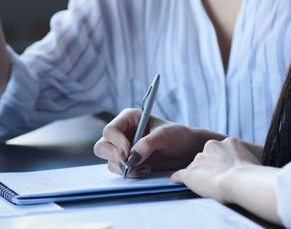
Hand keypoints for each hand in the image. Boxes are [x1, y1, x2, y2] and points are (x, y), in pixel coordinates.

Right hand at [93, 109, 219, 177]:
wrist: (187, 151)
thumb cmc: (178, 136)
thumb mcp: (165, 136)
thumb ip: (147, 144)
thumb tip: (132, 157)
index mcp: (128, 119)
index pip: (109, 130)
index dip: (117, 143)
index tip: (130, 152)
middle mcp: (122, 132)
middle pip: (103, 146)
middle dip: (116, 157)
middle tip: (132, 163)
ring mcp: (123, 148)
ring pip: (109, 160)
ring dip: (123, 167)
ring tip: (144, 168)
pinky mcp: (127, 161)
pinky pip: (118, 170)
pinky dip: (128, 173)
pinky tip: (145, 170)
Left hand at [171, 137, 260, 202]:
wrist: (240, 181)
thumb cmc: (253, 175)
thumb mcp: (253, 160)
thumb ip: (246, 161)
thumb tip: (251, 169)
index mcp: (228, 142)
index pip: (221, 150)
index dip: (223, 161)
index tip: (227, 170)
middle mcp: (211, 147)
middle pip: (206, 155)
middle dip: (210, 165)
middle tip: (217, 178)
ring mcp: (199, 160)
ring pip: (195, 166)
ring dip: (199, 173)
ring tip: (204, 184)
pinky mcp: (189, 174)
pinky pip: (180, 175)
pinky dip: (178, 178)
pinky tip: (177, 181)